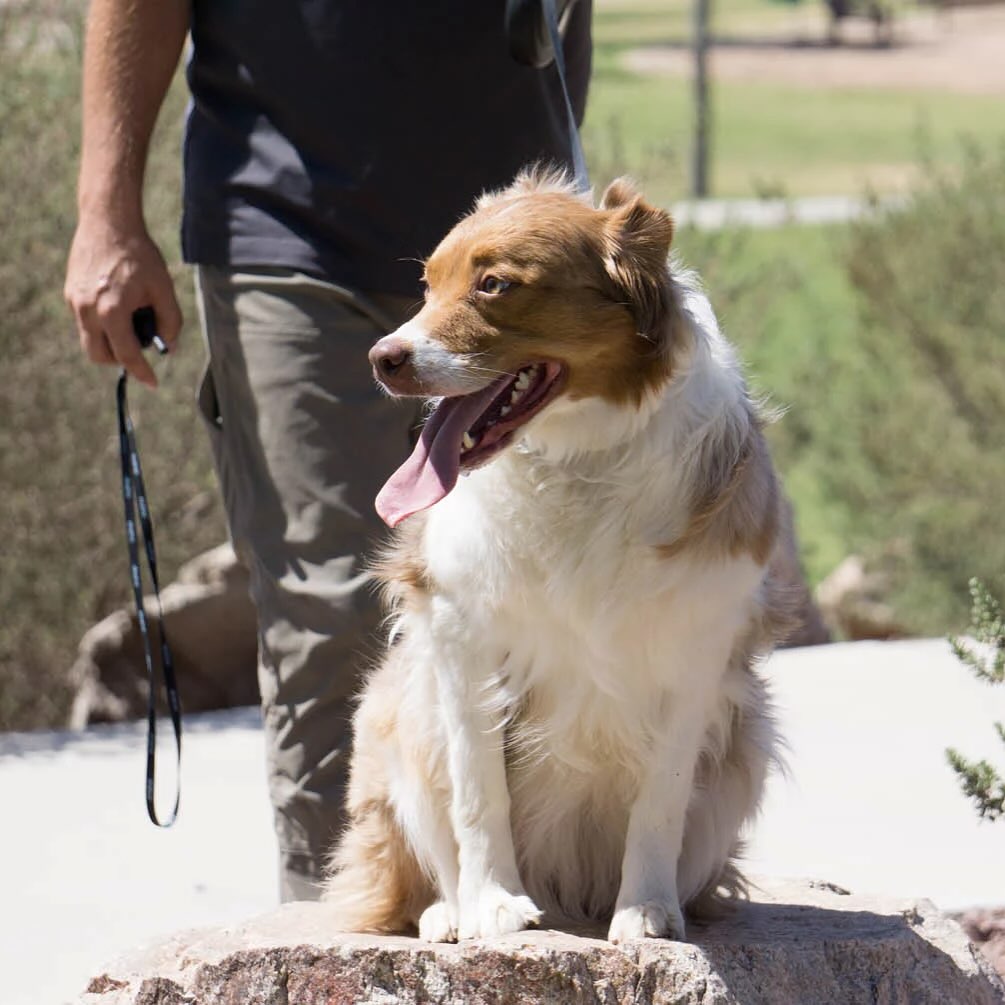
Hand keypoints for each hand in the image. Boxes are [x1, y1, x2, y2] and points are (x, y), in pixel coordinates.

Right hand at [64, 216, 182, 387]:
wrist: (109, 222)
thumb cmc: (140, 255)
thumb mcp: (163, 289)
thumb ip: (169, 322)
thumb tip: (168, 347)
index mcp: (112, 311)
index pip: (127, 355)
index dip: (142, 372)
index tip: (153, 383)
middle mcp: (87, 310)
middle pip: (99, 355)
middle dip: (120, 359)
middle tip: (140, 347)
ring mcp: (74, 301)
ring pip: (89, 340)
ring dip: (110, 342)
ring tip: (131, 321)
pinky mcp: (70, 293)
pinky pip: (85, 322)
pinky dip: (102, 325)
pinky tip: (118, 305)